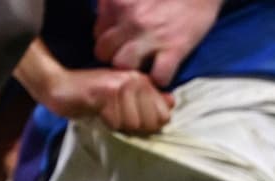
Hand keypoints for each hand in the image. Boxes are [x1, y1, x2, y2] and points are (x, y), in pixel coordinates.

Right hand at [42, 66, 173, 133]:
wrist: (60, 86)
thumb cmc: (88, 94)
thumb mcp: (121, 95)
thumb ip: (147, 98)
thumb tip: (170, 104)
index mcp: (143, 80)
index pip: (163, 115)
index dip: (146, 125)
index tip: (127, 119)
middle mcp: (137, 80)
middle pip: (149, 122)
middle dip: (132, 128)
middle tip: (114, 117)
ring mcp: (124, 85)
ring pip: (132, 124)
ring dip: (116, 125)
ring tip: (104, 113)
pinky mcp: (108, 93)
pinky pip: (116, 122)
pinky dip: (105, 123)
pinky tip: (96, 112)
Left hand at [94, 0, 216, 85]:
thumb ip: (114, 3)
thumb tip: (102, 11)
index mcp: (120, 3)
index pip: (98, 34)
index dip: (109, 40)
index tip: (120, 40)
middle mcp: (132, 20)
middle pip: (104, 53)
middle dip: (114, 56)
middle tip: (129, 56)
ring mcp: (153, 36)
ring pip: (123, 67)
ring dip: (131, 70)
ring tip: (142, 67)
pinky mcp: (176, 48)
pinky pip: (158, 77)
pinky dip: (160, 79)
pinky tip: (163, 72)